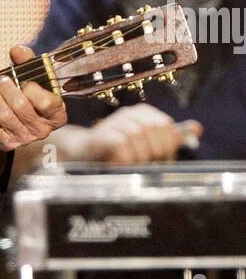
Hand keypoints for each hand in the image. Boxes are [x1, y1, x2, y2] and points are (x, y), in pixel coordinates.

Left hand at [0, 44, 67, 153]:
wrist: (14, 117)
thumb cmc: (28, 95)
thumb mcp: (33, 76)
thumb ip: (28, 61)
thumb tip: (17, 50)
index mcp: (56, 115)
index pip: (47, 102)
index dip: (32, 88)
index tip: (25, 82)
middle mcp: (42, 130)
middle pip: (21, 106)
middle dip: (7, 89)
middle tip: (2, 80)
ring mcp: (23, 139)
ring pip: (5, 116)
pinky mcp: (5, 145)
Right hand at [84, 104, 200, 163]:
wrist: (82, 155)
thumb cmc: (115, 153)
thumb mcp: (146, 145)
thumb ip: (170, 138)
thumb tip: (197, 128)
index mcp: (144, 113)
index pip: (167, 127)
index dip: (167, 147)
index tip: (158, 159)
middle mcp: (130, 113)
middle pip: (155, 131)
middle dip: (154, 153)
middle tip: (145, 165)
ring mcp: (114, 122)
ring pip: (139, 138)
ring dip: (138, 158)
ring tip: (131, 166)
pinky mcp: (102, 135)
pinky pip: (122, 147)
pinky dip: (125, 160)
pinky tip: (120, 165)